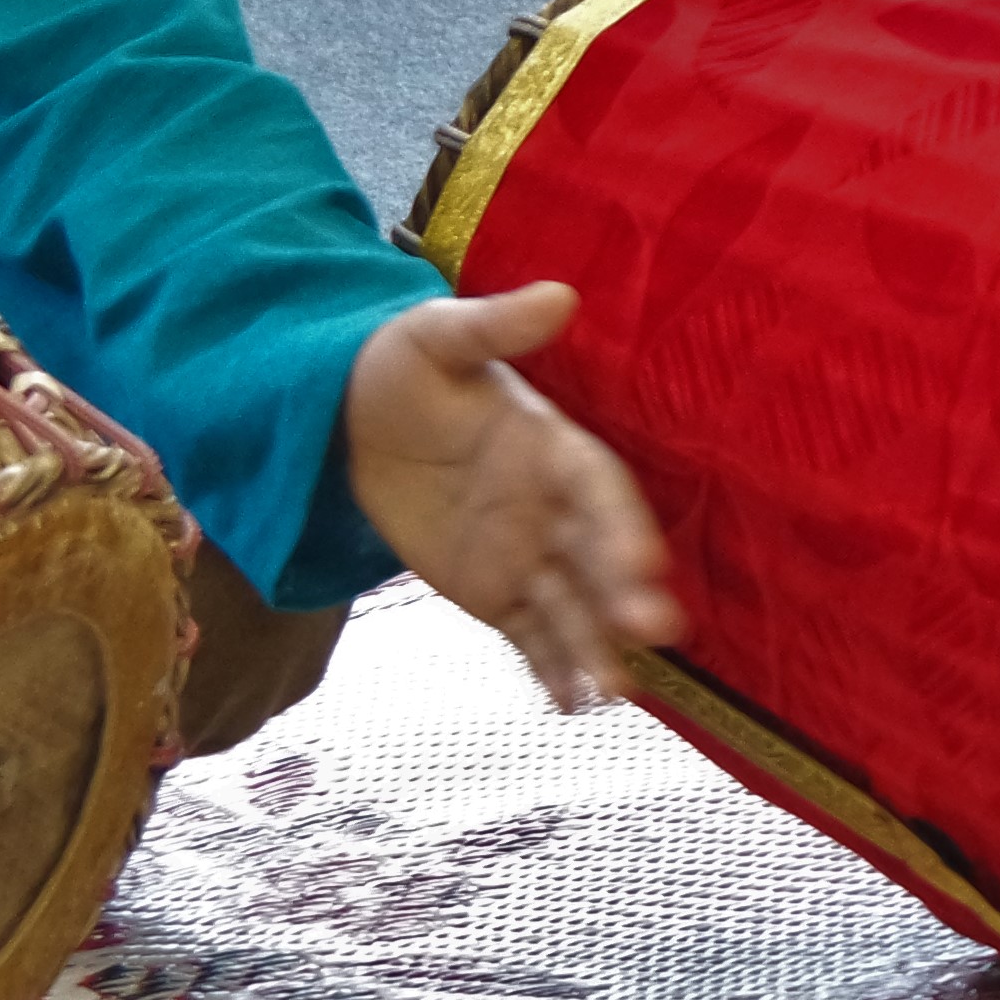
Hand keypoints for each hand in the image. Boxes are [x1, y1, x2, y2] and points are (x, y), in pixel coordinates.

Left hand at [340, 284, 679, 709]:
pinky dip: (553, 669)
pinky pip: (530, 636)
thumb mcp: (437, 336)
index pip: (598, 489)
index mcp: (554, 446)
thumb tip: (561, 294)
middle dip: (625, 594)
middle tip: (653, 633)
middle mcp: (554, 508)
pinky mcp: (494, 593)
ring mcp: (528, 556)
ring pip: (571, 606)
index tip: (643, 564)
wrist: (346, 418)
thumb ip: (494, 326)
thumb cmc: (403, 368)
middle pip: (597, 556)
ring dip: (597, 645)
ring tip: (618, 691)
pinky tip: (573, 705)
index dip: (623, 524)